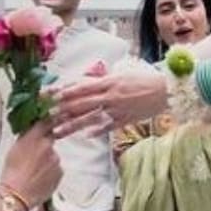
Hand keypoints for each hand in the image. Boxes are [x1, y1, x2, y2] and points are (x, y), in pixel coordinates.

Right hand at [0, 121, 61, 205]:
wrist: (16, 194)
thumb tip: (33, 130)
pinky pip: (56, 168)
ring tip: (33, 173)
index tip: (56, 115)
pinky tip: (39, 179)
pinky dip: (50, 172)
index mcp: (34, 137)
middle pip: (49, 139)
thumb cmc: (11, 173)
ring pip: (52, 156)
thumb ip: (26, 137)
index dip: (51, 118)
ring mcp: (56, 159)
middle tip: (34, 156)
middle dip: (44, 145)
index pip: (47, 121)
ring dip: (46, 161)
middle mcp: (47, 145)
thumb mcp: (14, 149)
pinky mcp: (60, 172)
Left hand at [50, 71, 167, 137]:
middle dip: (61, 109)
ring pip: (90, 118)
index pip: (80, 87)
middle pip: (81, 103)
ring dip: (72, 125)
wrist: (165, 89)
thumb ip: (103, 81)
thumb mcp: (121, 74)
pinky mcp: (125, 119)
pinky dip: (97, 131)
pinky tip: (85, 136)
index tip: (48, 94)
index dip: (63, 91)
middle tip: (45, 114)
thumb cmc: (143, 79)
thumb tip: (85, 83)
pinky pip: (108, 126)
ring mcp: (117, 109)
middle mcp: (110, 95)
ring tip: (58, 131)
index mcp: (108, 81)